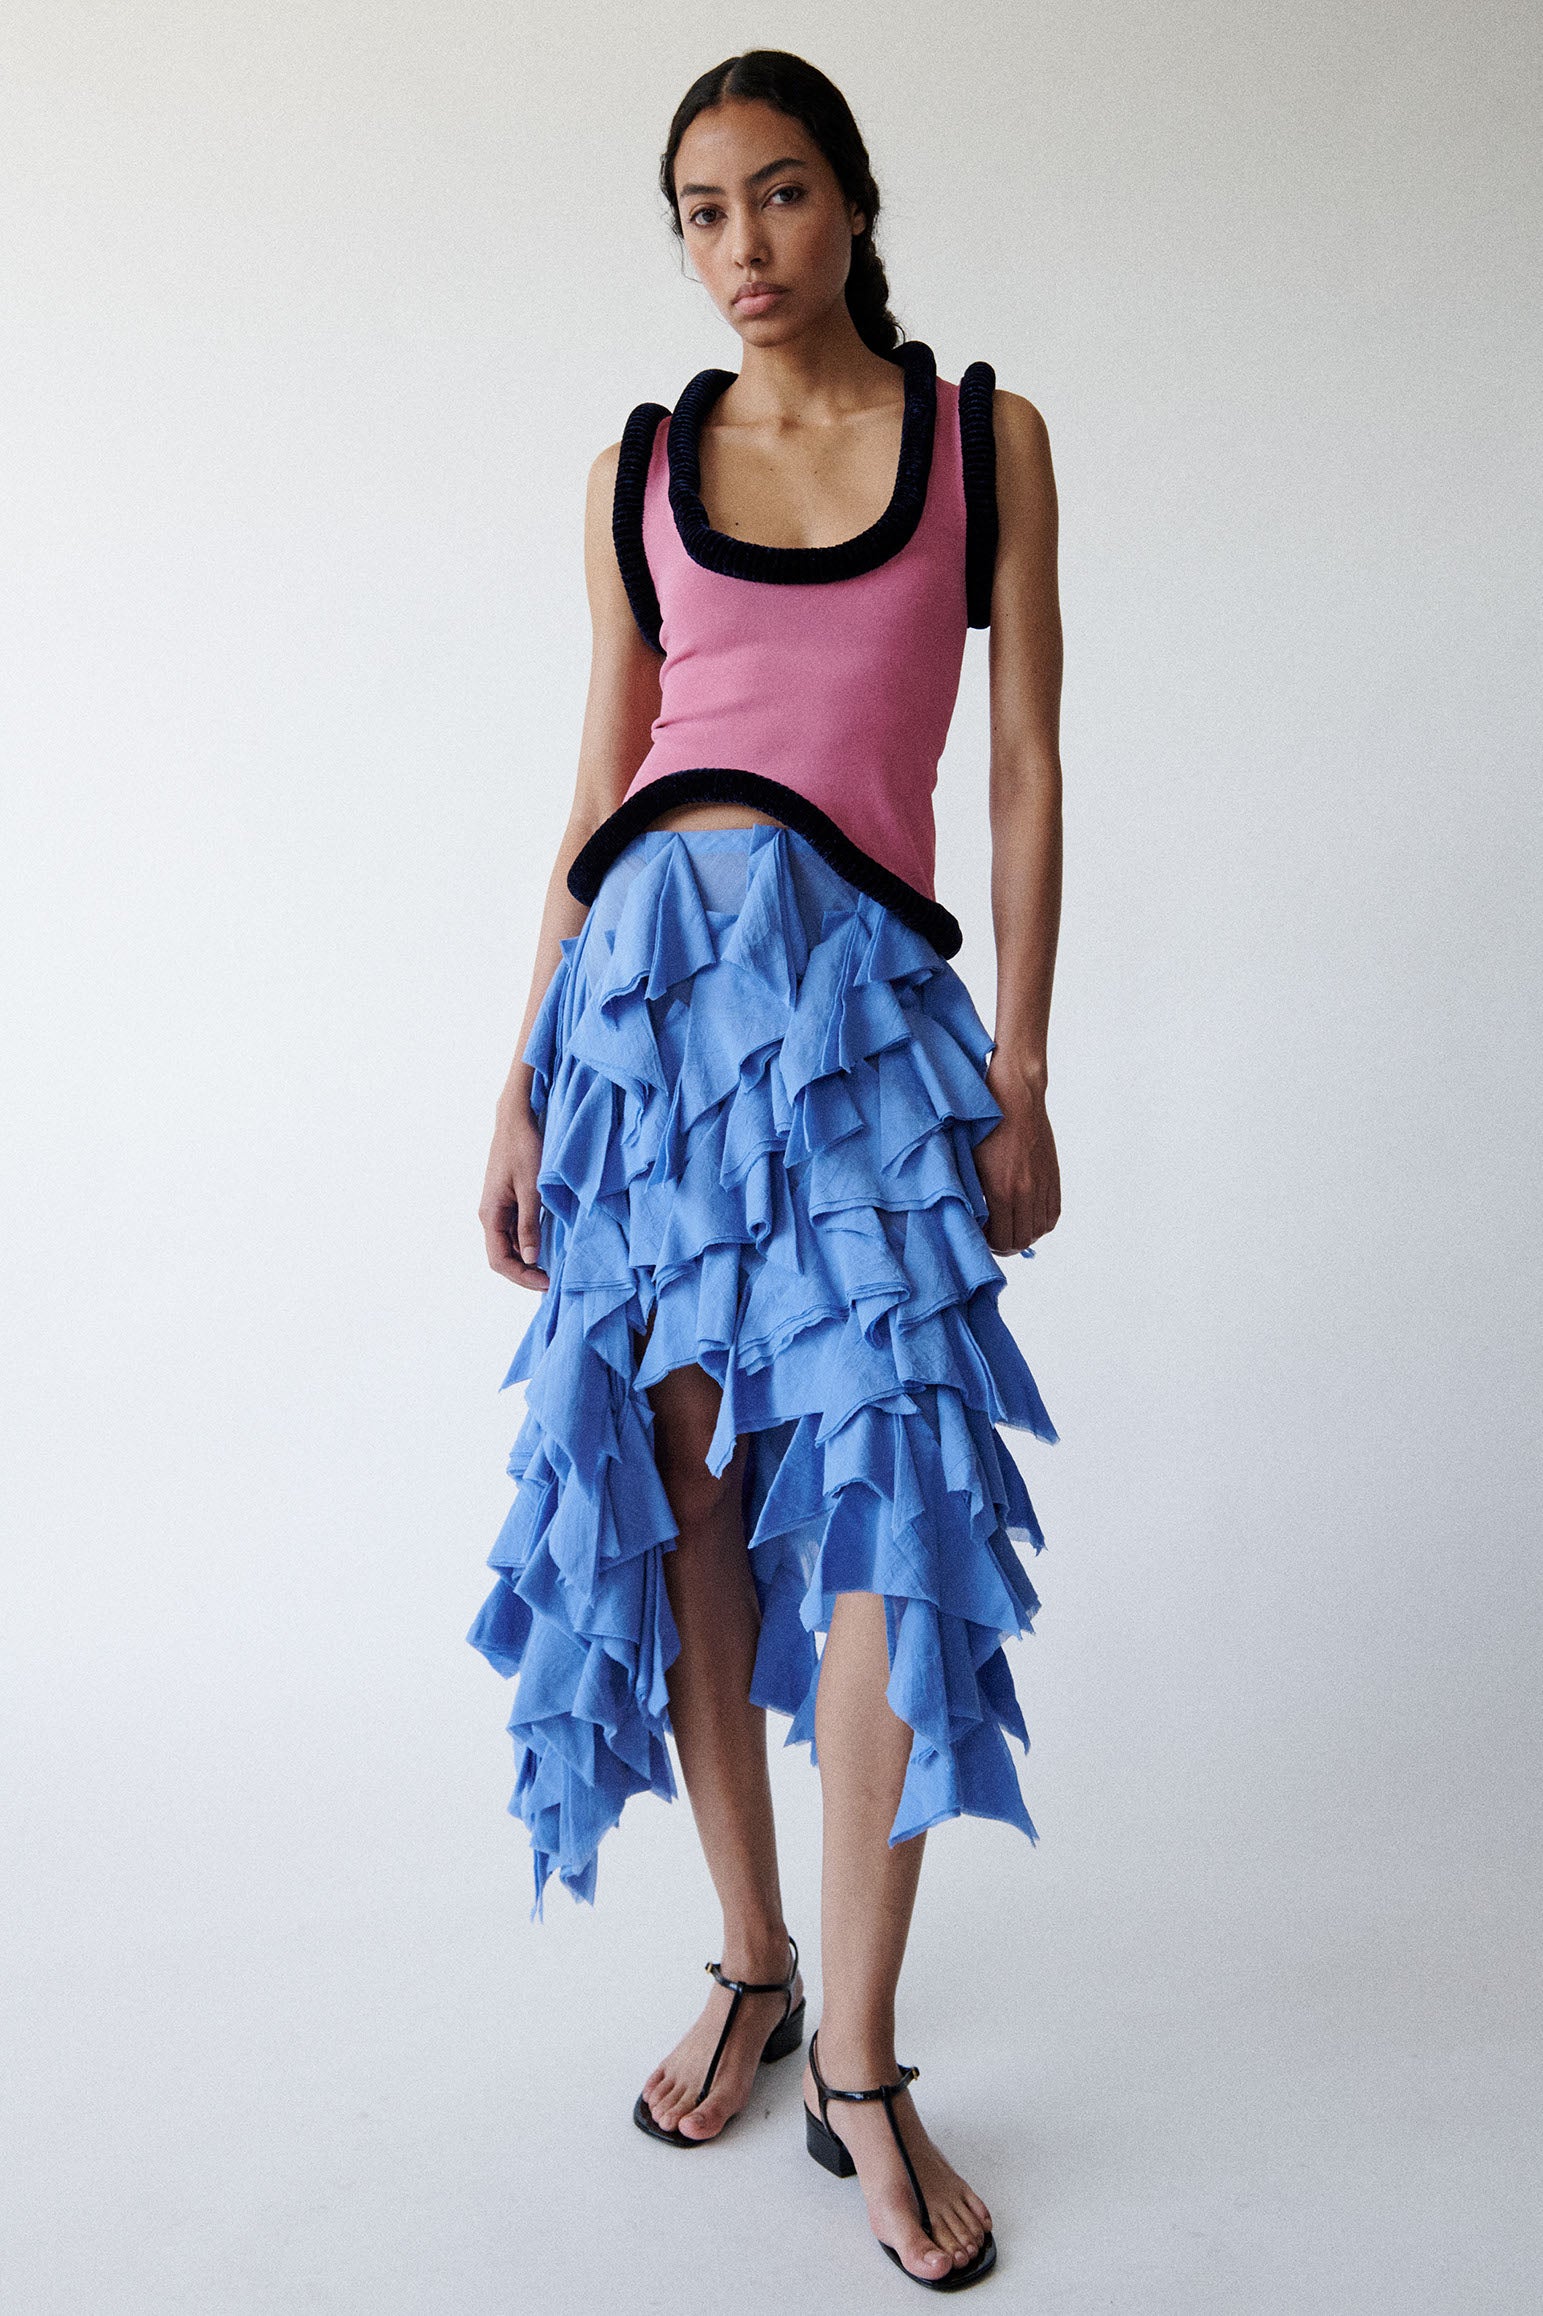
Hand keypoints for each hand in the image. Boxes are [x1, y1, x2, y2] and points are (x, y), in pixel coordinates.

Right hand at [479, 1099, 550, 1289]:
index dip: (521, 1276)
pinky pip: (515, 1229)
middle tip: (551, 1280)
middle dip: (524, 1271)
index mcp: (490, 1214)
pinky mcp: (507, 1200)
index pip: (500, 1260)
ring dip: (527, 1258)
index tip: (546, 1282)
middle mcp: (490, 1214)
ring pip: (509, 1244)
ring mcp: (497, 1208)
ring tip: (552, 1266)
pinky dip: (529, 1241)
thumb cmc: (523, 1148)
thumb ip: (529, 1225)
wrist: (515, 1119)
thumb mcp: (532, 1189)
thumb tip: (530, 1258)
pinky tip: (547, 1243)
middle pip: (502, 1256)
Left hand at [974, 1061, 1060, 1253]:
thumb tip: (974, 1218)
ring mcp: (1043, 1184)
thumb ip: (973, 1194)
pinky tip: (1026, 1215)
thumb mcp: (970, 1161)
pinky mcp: (1052, 1176)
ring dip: (1024, 1234)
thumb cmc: (986, 1124)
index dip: (990, 1246)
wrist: (1016, 1098)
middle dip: (1006, 1245)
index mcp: (1002, 1190)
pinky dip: (1040, 1222)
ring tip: (1009, 1226)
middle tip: (993, 1236)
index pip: (1002, 1240)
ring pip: (1040, 1230)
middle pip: (1023, 1240)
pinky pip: (1052, 1213)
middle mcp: (1027, 1191)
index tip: (980, 1237)